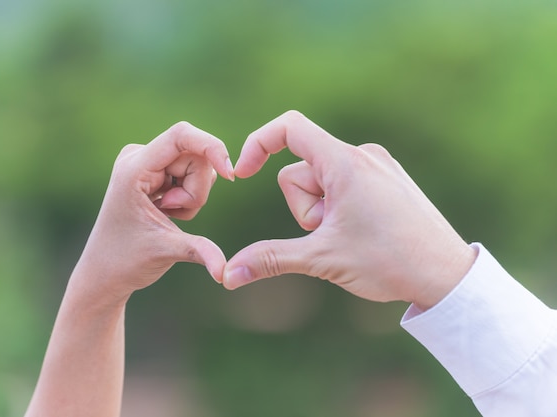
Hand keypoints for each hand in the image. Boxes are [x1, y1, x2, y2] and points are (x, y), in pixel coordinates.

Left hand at [72, 122, 233, 305]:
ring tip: (167, 214)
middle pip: (196, 156)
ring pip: (197, 166)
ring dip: (192, 195)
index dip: (211, 148)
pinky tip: (166, 211)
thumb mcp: (166, 251)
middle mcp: (139, 156)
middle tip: (173, 214)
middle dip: (197, 190)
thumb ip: (199, 251)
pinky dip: (188, 196)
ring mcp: (146, 162)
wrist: (105, 270)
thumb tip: (225, 272)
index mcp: (134, 168)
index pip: (181, 136)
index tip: (230, 174)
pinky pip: (190, 173)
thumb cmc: (126, 260)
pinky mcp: (154, 170)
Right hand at [224, 111, 475, 309]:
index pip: (289, 128)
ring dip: (322, 211)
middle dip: (303, 207)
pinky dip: (339, 206)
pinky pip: (344, 184)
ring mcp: (377, 165)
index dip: (257, 144)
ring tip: (351, 235)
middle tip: (331, 235)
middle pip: (301, 171)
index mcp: (345, 163)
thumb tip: (228, 275)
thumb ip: (270, 259)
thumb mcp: (322, 259)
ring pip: (322, 181)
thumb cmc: (389, 263)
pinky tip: (363, 231)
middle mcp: (362, 155)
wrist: (447, 275)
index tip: (243, 174)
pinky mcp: (387, 178)